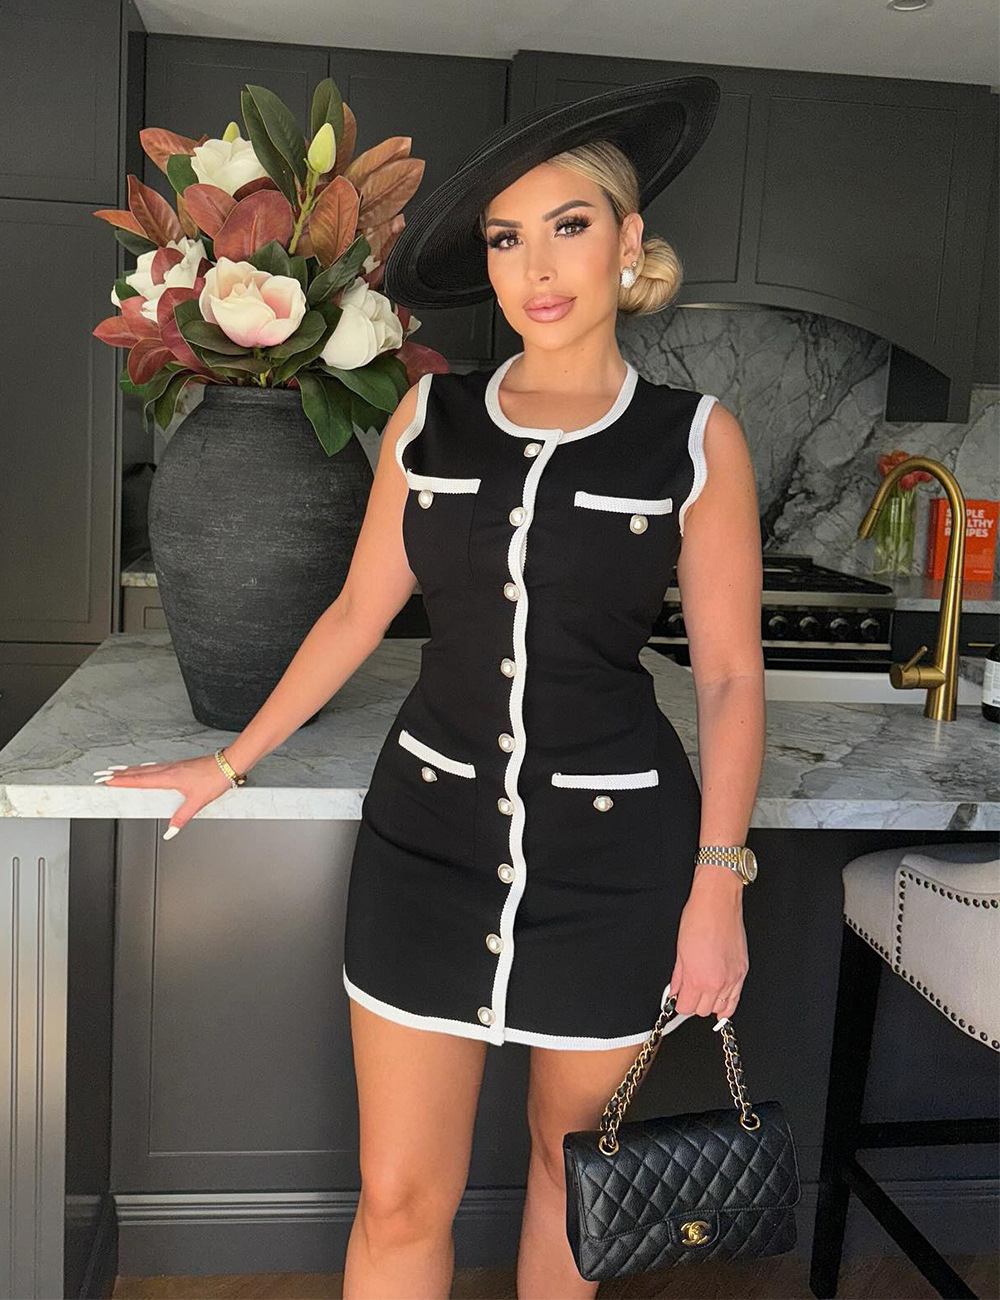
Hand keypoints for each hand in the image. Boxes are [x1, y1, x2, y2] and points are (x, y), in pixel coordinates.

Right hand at [92, 753, 236, 836]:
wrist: (227, 764)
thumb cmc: (214, 778)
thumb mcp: (197, 801)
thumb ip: (182, 817)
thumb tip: (170, 831)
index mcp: (169, 777)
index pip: (139, 780)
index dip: (121, 781)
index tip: (106, 780)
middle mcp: (168, 769)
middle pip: (137, 772)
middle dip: (118, 774)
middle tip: (102, 774)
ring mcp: (173, 766)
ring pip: (145, 768)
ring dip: (129, 770)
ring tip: (116, 771)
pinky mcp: (179, 766)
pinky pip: (155, 767)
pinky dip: (143, 768)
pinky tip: (143, 770)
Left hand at [668, 866, 748, 1022]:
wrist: (718, 903)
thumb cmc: (698, 919)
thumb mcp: (680, 951)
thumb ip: (678, 976)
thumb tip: (675, 990)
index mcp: (697, 979)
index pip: (686, 1008)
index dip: (679, 1004)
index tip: (678, 997)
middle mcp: (717, 982)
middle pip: (702, 1011)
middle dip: (693, 1003)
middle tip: (689, 992)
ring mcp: (732, 978)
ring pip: (721, 1008)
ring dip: (710, 1004)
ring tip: (703, 993)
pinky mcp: (742, 971)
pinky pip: (736, 998)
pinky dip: (727, 1003)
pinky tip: (720, 1000)